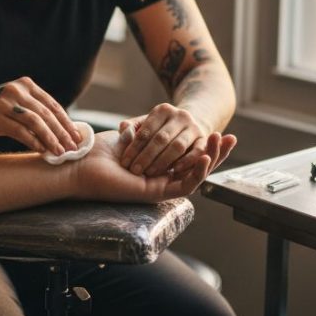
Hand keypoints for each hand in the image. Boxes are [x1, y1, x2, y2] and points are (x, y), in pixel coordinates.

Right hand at [0, 77, 81, 154]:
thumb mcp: (14, 103)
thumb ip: (33, 110)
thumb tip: (60, 131)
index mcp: (25, 85)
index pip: (52, 105)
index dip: (66, 122)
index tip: (77, 137)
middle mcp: (17, 91)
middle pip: (47, 114)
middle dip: (62, 133)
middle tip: (73, 148)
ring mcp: (6, 103)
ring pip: (36, 122)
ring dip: (51, 139)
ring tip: (60, 152)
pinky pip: (20, 131)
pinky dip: (33, 142)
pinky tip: (42, 151)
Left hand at [74, 130, 236, 202]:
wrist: (83, 165)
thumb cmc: (101, 151)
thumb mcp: (129, 135)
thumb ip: (143, 130)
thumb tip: (147, 122)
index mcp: (159, 166)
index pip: (191, 155)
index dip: (207, 145)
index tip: (220, 130)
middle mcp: (162, 177)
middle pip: (198, 167)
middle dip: (217, 152)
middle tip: (233, 137)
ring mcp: (161, 186)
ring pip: (195, 176)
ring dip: (212, 159)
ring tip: (221, 142)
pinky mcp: (156, 193)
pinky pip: (183, 185)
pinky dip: (197, 173)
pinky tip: (206, 157)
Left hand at [118, 104, 214, 176]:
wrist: (186, 128)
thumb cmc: (159, 130)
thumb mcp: (144, 126)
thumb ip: (131, 128)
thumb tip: (124, 129)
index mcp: (163, 110)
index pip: (146, 130)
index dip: (134, 147)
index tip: (124, 162)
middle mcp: (180, 116)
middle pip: (161, 138)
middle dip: (146, 156)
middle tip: (135, 171)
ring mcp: (194, 127)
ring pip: (178, 146)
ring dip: (163, 161)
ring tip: (150, 173)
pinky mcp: (204, 140)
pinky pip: (197, 152)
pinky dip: (186, 162)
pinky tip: (175, 171)